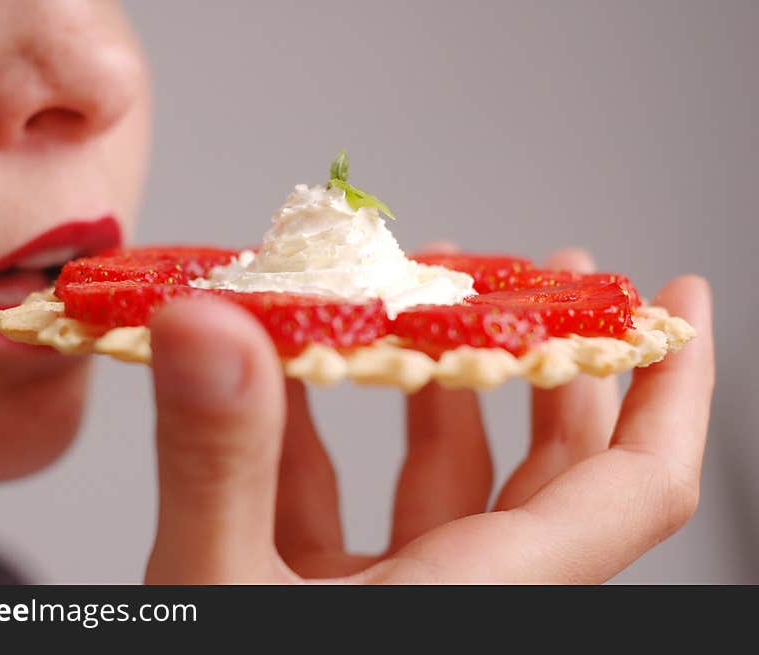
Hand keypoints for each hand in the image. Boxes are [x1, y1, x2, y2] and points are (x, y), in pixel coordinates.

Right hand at [144, 249, 713, 582]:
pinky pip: (354, 507)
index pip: (637, 489)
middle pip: (556, 472)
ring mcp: (402, 601)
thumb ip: (221, 460)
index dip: (673, 387)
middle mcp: (465, 598)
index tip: (678, 295)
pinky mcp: (333, 603)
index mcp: (486, 598)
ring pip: (458, 484)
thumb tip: (207, 326)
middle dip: (557, 362)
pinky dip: (328, 435)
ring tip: (424, 297)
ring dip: (444, 387)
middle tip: (545, 275)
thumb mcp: (225, 592)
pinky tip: (290, 377)